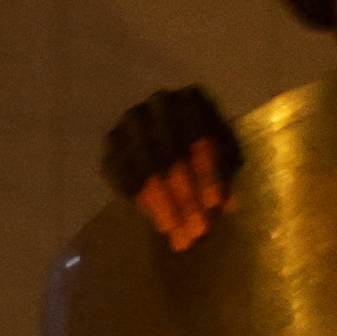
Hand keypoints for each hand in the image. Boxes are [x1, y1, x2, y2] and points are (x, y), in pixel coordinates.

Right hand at [102, 88, 241, 250]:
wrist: (176, 155)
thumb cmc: (208, 157)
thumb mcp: (224, 163)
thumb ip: (224, 178)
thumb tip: (224, 205)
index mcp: (193, 100)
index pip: (199, 137)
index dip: (208, 174)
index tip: (215, 207)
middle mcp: (158, 104)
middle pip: (170, 154)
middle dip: (186, 197)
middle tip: (198, 231)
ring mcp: (129, 123)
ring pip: (145, 167)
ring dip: (165, 205)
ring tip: (180, 236)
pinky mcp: (111, 145)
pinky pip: (122, 176)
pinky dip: (143, 202)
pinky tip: (160, 223)